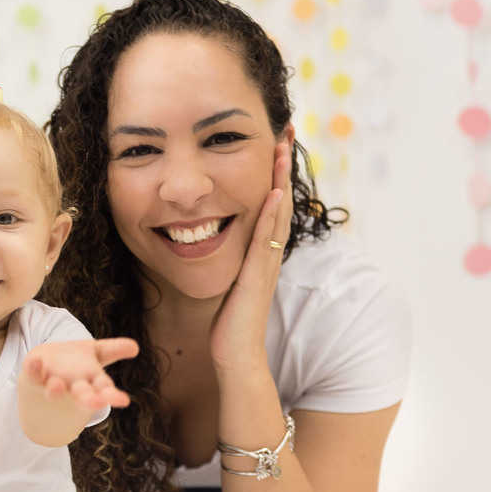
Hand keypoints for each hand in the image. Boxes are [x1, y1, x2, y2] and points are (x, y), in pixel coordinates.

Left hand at [21, 337, 139, 409]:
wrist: (43, 369)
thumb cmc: (73, 363)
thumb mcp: (95, 353)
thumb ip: (112, 350)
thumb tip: (135, 347)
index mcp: (91, 380)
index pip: (104, 388)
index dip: (112, 395)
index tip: (122, 401)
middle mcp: (73, 385)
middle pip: (83, 395)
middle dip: (90, 399)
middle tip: (97, 402)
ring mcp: (53, 382)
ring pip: (56, 390)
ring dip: (57, 390)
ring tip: (58, 388)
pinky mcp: (35, 377)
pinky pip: (32, 375)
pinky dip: (33, 369)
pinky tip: (33, 361)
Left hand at [210, 141, 292, 375]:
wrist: (237, 358)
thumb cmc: (227, 327)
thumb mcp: (224, 285)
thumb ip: (224, 264)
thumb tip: (204, 245)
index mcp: (258, 255)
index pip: (267, 207)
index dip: (271, 177)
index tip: (272, 146)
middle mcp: (266, 255)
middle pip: (278, 202)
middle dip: (281, 168)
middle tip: (286, 133)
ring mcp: (265, 265)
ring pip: (276, 215)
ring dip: (280, 180)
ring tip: (283, 148)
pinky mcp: (257, 278)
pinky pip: (266, 241)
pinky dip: (272, 216)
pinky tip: (274, 193)